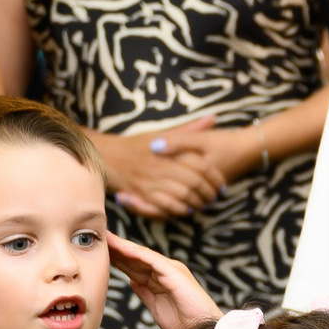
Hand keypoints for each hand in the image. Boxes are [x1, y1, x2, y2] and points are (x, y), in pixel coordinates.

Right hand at [95, 119, 224, 217]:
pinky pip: (165, 205)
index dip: (215, 177)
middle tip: (216, 198)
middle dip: (208, 192)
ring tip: (204, 204)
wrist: (106, 155)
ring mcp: (150, 179)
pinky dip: (179, 209)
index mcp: (167, 149)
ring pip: (182, 195)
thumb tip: (213, 119)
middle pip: (194, 182)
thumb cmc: (136, 144)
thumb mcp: (162, 133)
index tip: (222, 185)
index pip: (200, 165)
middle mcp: (160, 164)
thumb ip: (189, 130)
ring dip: (196, 202)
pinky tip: (186, 209)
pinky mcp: (141, 193)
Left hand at [107, 234, 222, 328]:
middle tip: (97, 237)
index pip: (134, 266)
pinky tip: (123, 248)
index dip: (117, 258)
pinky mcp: (175, 272)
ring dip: (123, 246)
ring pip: (142, 255)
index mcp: (160, 279)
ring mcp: (170, 270)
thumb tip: (131, 281)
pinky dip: (137, 253)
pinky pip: (153, 260)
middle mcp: (165, 271)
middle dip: (117, 248)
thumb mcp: (155, 307)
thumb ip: (144, 292)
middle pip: (136, 257)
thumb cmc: (183, 323)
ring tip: (106, 238)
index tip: (99, 251)